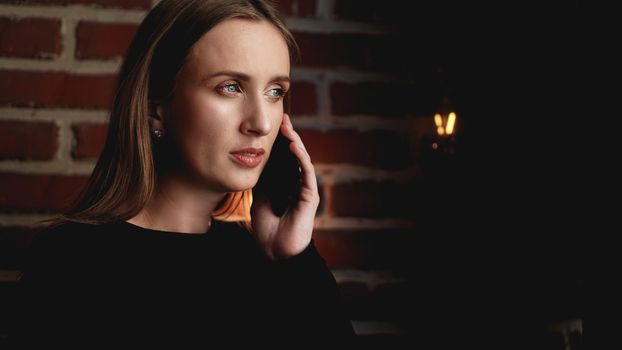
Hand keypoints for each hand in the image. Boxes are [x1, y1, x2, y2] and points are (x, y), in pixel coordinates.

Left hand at [250, 114, 319, 259]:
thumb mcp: (258, 200)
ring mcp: (304, 189)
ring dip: (295, 142)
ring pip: (302, 160)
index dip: (278, 143)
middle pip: (293, 156)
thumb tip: (254, 163)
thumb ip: (260, 182)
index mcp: (284, 185)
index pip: (283, 159)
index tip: (273, 127)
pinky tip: (293, 146)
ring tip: (287, 128)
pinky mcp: (309, 196)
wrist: (273, 252)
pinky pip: (307, 172)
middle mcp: (295, 185)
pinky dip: (300, 158)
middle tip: (283, 119)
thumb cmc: (266, 231)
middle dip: (288, 137)